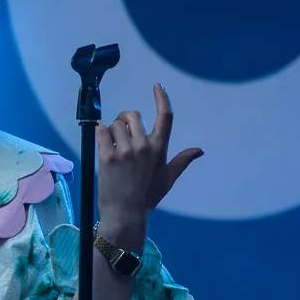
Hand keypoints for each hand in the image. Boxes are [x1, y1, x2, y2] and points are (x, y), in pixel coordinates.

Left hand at [96, 83, 202, 223]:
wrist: (126, 213)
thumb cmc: (148, 196)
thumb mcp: (168, 178)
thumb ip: (182, 160)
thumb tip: (200, 150)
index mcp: (159, 149)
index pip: (165, 117)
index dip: (161, 98)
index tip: (157, 85)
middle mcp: (143, 146)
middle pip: (132, 115)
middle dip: (125, 119)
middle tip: (122, 133)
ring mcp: (125, 151)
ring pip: (115, 123)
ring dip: (112, 128)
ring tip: (113, 144)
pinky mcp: (106, 156)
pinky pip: (101, 131)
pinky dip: (100, 132)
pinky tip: (102, 140)